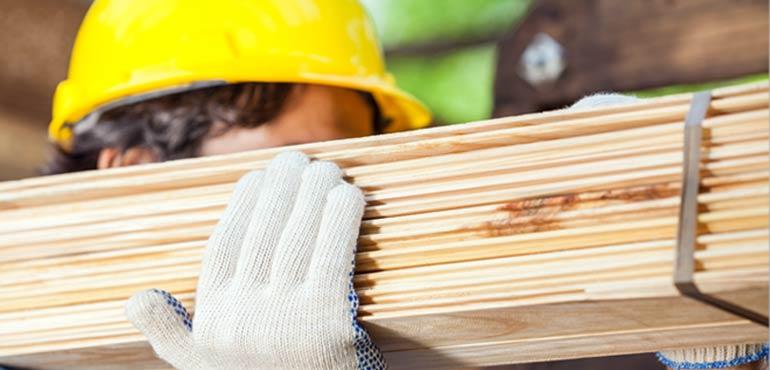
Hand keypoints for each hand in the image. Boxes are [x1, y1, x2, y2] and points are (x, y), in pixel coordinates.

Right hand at [125, 151, 384, 369]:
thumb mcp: (204, 368)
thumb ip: (171, 337)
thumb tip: (136, 299)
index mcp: (212, 321)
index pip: (223, 245)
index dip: (243, 204)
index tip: (259, 176)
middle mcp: (242, 319)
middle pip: (263, 234)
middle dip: (282, 188)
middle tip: (298, 159)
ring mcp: (286, 323)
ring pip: (298, 238)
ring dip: (313, 193)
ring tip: (326, 169)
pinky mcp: (330, 326)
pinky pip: (335, 257)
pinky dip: (342, 220)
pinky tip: (350, 195)